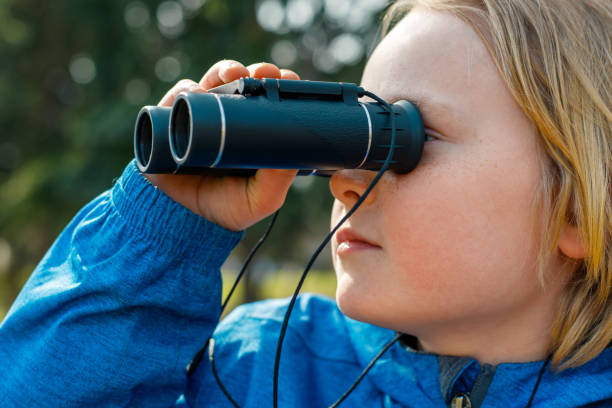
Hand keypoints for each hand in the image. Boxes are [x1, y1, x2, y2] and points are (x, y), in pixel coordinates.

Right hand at [145, 60, 300, 230]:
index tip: (289, 81)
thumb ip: (278, 180)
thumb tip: (293, 155)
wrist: (185, 219)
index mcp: (256, 129)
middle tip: (266, 74)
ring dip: (227, 69)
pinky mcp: (174, 116)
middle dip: (259, 71)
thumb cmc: (228, 206)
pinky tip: (199, 92)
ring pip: (216, 80)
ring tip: (235, 73)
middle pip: (248, 82)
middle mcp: (230, 115)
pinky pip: (181, 95)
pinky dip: (189, 89)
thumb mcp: (261, 198)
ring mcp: (202, 112)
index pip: (272, 100)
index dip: (282, 86)